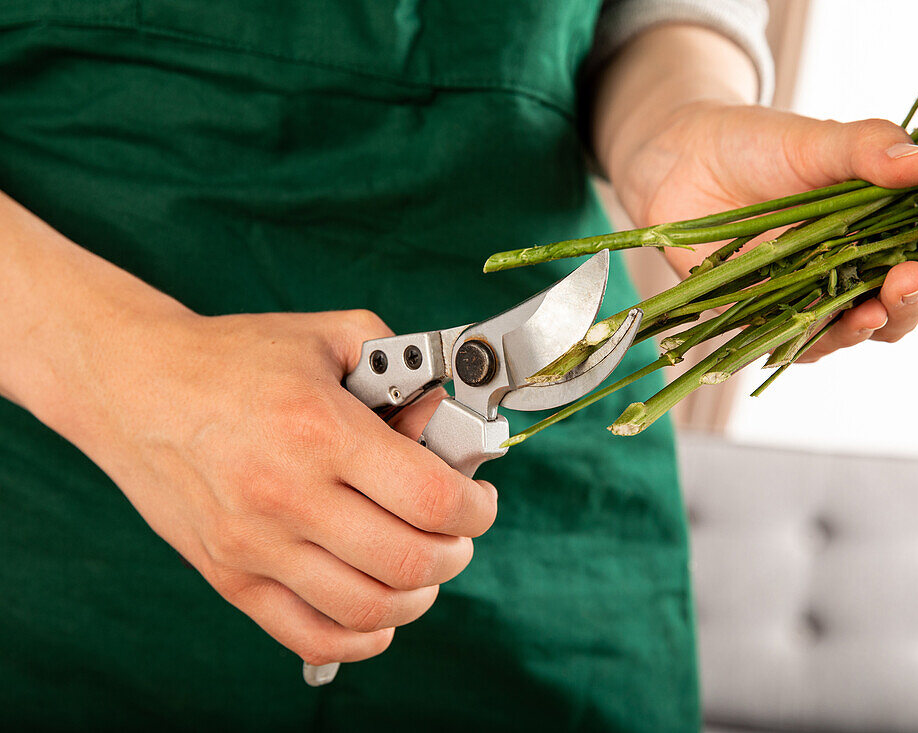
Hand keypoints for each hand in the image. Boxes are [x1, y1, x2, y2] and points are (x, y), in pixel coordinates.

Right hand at [70, 308, 496, 665]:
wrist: (135, 385)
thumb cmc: (237, 358)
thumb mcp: (331, 336)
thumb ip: (406, 368)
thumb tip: (447, 420)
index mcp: (319, 430)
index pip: (431, 499)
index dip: (476, 508)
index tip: (478, 500)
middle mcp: (286, 495)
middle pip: (409, 561)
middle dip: (456, 551)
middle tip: (458, 532)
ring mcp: (254, 545)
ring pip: (368, 608)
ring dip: (418, 594)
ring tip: (423, 564)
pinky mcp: (229, 578)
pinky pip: (310, 636)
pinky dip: (362, 638)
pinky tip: (380, 613)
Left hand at [611, 102, 917, 359]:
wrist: (682, 166)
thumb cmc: (759, 148)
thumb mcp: (818, 139)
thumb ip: (869, 148)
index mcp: (909, 219)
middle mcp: (883, 266)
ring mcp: (837, 298)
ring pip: (892, 324)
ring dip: (905, 307)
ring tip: (903, 277)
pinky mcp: (787, 323)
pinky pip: (824, 342)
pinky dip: (842, 333)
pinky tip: (856, 314)